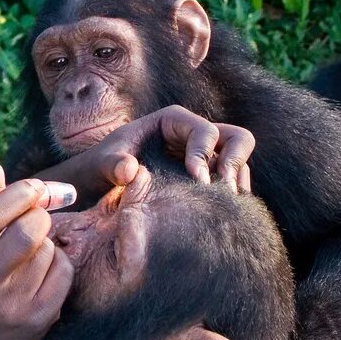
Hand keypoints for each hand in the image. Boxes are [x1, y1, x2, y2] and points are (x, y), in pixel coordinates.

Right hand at [0, 173, 73, 339]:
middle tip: (37, 213)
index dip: (16, 194)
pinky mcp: (38, 319)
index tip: (32, 187)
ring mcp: (10, 308)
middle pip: (24, 235)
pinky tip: (41, 268)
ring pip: (46, 250)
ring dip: (44, 240)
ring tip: (29, 251)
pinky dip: (58, 259)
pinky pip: (63, 270)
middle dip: (37, 216)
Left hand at [85, 105, 254, 191]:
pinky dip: (232, 199)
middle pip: (237, 139)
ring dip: (237, 184)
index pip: (206, 131)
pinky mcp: (208, 180)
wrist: (100, 189)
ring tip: (225, 208)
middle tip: (224, 191)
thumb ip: (112, 165)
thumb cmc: (101, 168)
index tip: (196, 180)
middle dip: (235, 163)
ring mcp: (206, 158)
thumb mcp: (101, 164)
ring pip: (240, 164)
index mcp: (174, 121)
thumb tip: (129, 170)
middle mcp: (195, 136)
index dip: (204, 153)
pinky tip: (221, 217)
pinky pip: (232, 185)